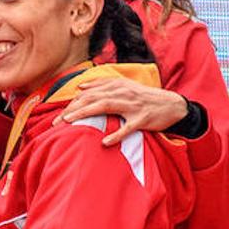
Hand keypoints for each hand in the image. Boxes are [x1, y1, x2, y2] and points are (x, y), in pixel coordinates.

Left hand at [54, 78, 187, 145]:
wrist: (173, 105)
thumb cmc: (144, 98)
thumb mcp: (125, 87)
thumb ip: (102, 85)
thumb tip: (80, 86)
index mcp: (117, 86)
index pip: (88, 93)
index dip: (71, 104)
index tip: (57, 116)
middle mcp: (122, 93)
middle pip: (92, 98)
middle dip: (72, 109)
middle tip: (55, 122)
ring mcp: (133, 105)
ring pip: (105, 107)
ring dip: (85, 114)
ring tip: (69, 123)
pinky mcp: (143, 119)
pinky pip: (127, 127)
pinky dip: (116, 135)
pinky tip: (105, 142)